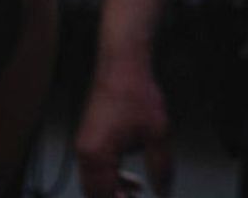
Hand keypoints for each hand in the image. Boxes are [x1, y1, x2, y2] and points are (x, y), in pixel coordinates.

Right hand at [75, 56, 174, 197]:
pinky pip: (95, 169)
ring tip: (137, 191)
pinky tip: (131, 179)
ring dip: (113, 191)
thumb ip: (161, 168)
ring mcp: (84, 145)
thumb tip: (164, 193)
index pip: (106, 197)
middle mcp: (84, 153)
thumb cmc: (137, 94)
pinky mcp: (89, 138)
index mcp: (97, 156)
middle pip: (95, 194)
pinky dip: (111, 177)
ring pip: (94, 183)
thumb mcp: (157, 133)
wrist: (123, 63)